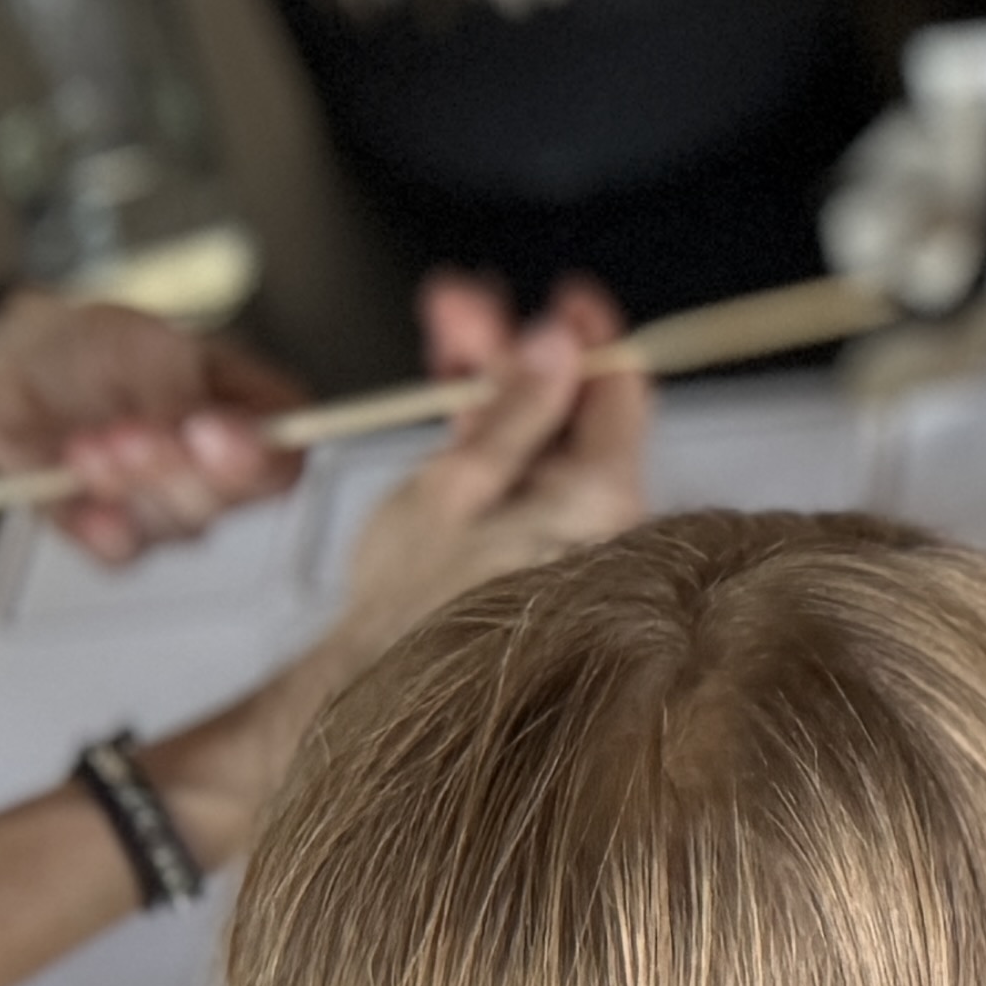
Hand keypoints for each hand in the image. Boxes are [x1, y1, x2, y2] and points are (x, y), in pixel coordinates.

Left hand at [0, 296, 302, 564]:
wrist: (15, 365)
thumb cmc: (98, 346)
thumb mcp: (145, 346)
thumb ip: (176, 392)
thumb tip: (198, 429)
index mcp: (252, 417)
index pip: (284, 457)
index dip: (255, 457)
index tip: (204, 430)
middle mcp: (219, 473)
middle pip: (227, 501)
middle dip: (171, 468)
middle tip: (125, 432)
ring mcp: (168, 508)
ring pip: (174, 529)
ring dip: (125, 488)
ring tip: (83, 445)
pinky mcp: (114, 533)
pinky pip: (119, 554)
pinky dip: (95, 529)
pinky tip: (79, 504)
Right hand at [151, 303, 646, 864]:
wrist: (364, 689)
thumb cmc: (409, 608)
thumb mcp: (454, 494)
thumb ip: (515, 416)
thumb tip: (564, 344)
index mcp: (603, 505)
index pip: (622, 394)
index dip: (591, 336)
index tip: (563, 295)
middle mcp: (600, 514)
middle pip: (572, 401)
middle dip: (519, 344)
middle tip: (462, 305)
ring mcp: (563, 522)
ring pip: (540, 422)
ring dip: (493, 368)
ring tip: (443, 323)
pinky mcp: (525, 531)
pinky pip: (519, 457)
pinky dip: (485, 414)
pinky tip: (450, 379)